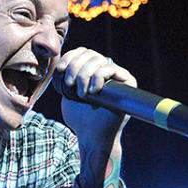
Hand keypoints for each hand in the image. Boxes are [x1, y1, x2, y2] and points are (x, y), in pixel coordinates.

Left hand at [52, 47, 136, 187]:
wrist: (92, 136)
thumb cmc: (79, 118)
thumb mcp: (67, 93)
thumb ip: (65, 77)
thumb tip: (61, 62)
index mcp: (91, 69)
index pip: (81, 51)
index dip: (69, 57)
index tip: (60, 70)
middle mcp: (105, 69)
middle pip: (88, 53)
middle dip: (75, 68)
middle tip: (69, 86)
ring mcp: (116, 75)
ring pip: (98, 59)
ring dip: (84, 75)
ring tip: (81, 94)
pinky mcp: (127, 82)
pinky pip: (111, 69)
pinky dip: (98, 77)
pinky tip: (93, 92)